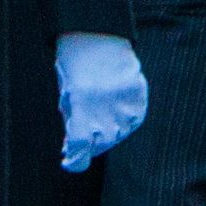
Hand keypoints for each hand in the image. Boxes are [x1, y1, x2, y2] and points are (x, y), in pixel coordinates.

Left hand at [53, 32, 148, 171]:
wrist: (98, 42)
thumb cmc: (76, 71)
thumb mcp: (66, 97)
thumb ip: (71, 125)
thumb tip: (72, 151)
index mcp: (81, 109)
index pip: (81, 148)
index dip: (75, 161)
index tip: (69, 162)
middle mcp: (106, 112)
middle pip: (99, 145)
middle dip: (89, 144)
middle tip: (84, 133)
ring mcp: (125, 108)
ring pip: (117, 136)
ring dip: (106, 134)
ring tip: (99, 115)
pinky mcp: (139, 103)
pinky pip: (132, 123)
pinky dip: (122, 123)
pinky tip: (113, 111)